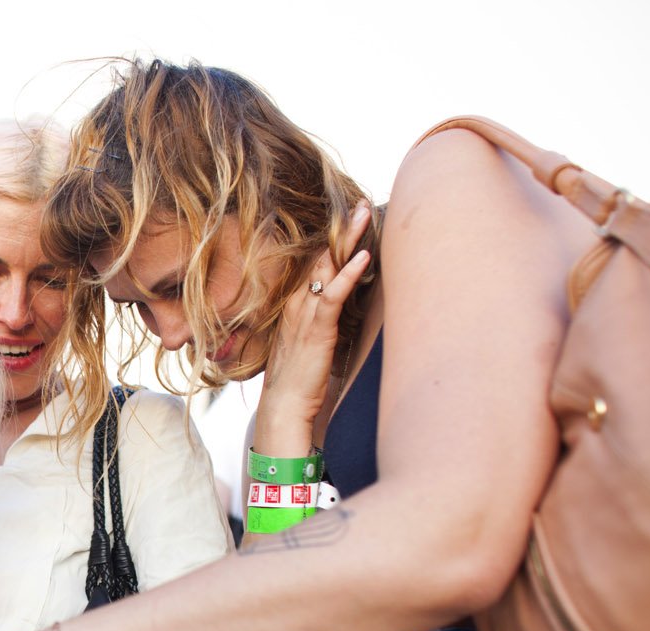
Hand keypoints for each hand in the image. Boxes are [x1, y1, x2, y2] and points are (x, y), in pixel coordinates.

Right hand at [252, 203, 372, 456]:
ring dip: (347, 240)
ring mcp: (305, 314)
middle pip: (321, 256)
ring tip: (365, 213)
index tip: (351, 218)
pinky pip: (332, 295)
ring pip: (327, 267)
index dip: (333, 240)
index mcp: (296, 306)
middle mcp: (298, 303)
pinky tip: (363, 257)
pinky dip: (348, 275)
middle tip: (361, 203)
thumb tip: (341, 317)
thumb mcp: (313, 346)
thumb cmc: (300, 382)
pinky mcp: (316, 330)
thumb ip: (324, 326)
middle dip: (341, 228)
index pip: (315, 264)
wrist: (283, 408)